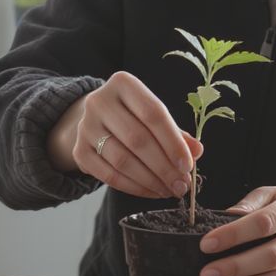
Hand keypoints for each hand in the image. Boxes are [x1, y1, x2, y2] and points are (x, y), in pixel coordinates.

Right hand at [50, 71, 201, 198]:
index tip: (188, 165)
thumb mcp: (154, 116)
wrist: (95, 120)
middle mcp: (99, 101)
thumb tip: (197, 151)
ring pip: (123, 160)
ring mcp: (85, 126)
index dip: (173, 142)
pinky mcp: (79, 151)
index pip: (152, 113)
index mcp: (123, 83)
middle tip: (182, 185)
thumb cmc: (133, 116)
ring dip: (151, 180)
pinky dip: (134, 187)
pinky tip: (151, 191)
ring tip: (170, 190)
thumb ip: (176, 132)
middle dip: (164, 167)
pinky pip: (109, 175)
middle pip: (137, 139)